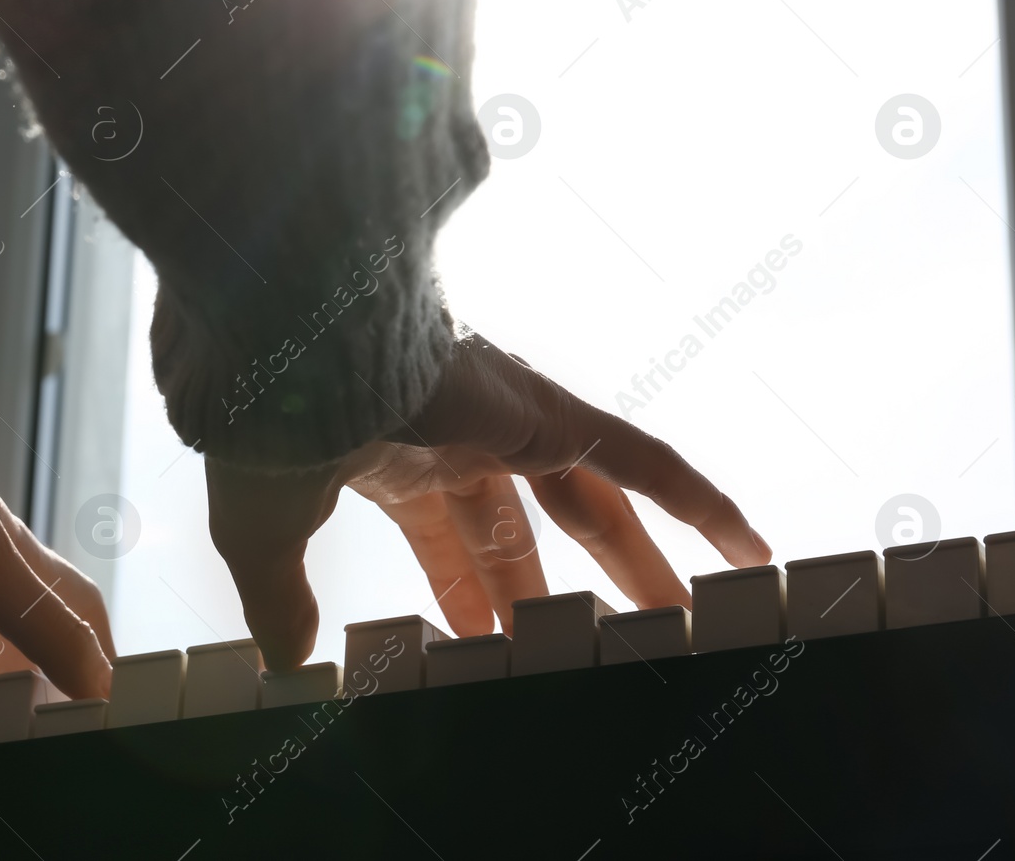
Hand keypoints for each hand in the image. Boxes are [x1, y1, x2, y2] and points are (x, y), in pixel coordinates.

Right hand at [206, 330, 770, 669]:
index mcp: (394, 458)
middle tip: (589, 645)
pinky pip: (643, 459)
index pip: (449, 541)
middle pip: (529, 529)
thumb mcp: (264, 532)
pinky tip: (750, 546)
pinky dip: (700, 499)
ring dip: (640, 563)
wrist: (287, 352)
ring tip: (685, 623)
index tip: (487, 648)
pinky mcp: (549, 414)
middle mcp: (459, 438)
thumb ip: (282, 598)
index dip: (471, 597)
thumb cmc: (266, 427)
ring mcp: (509, 424)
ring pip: (596, 505)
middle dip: (553, 591)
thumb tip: (282, 662)